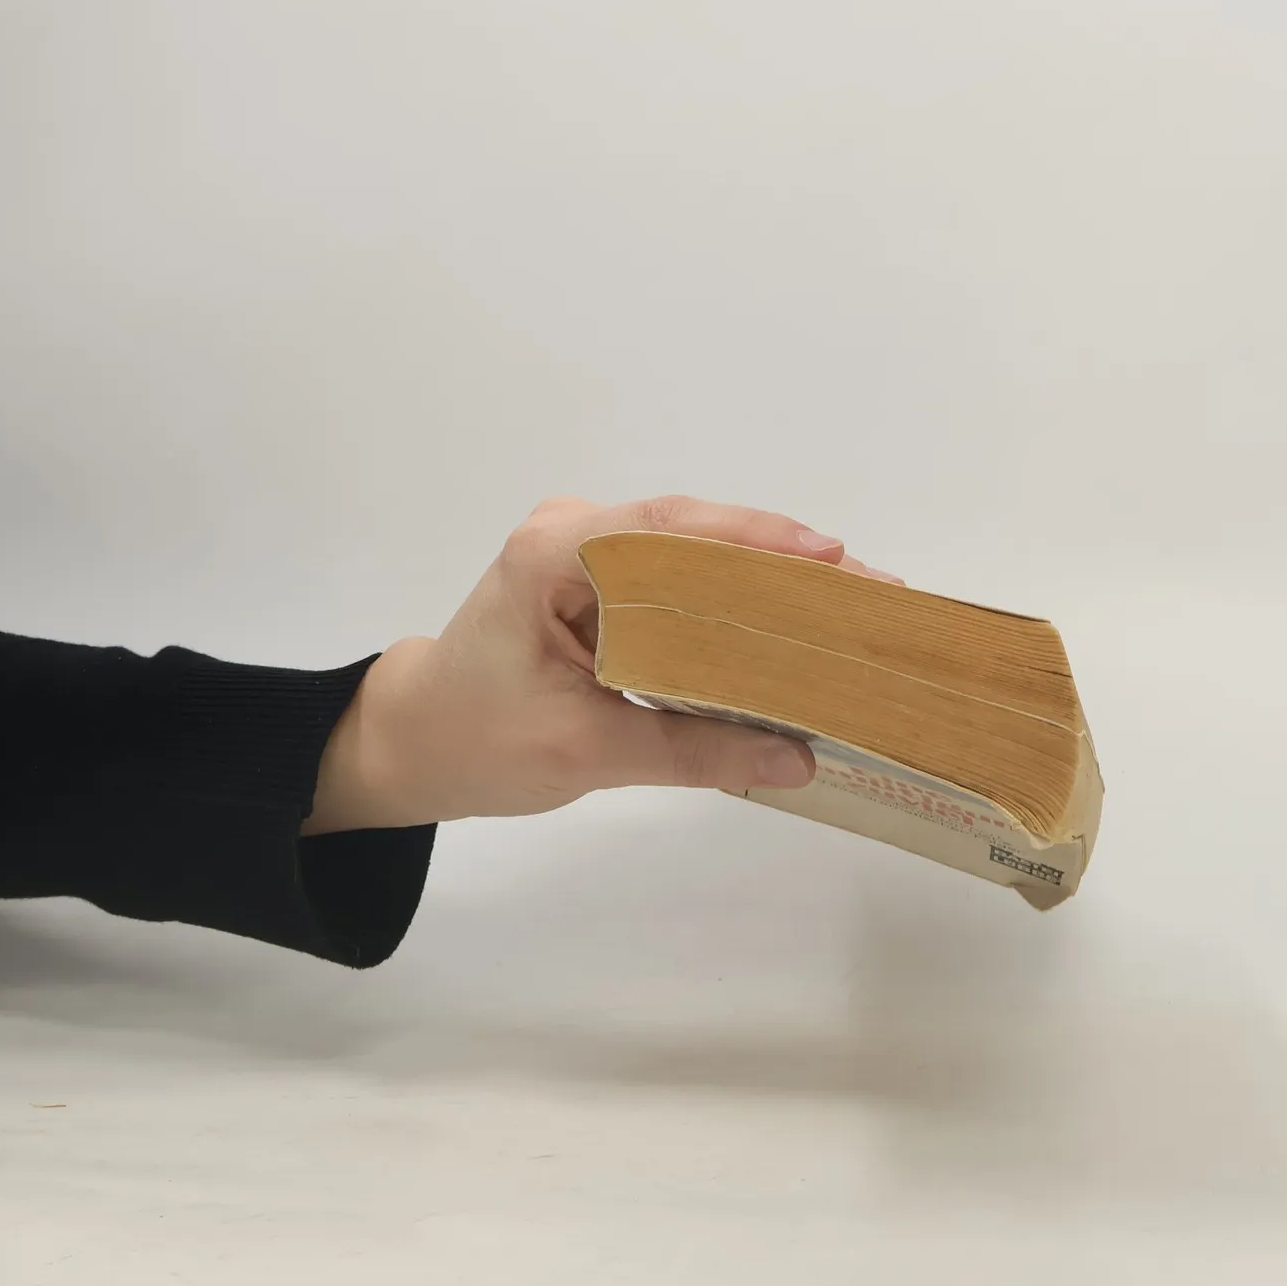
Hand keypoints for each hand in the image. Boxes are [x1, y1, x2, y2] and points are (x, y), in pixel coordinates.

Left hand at [305, 495, 895, 834]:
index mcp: (553, 553)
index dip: (756, 538)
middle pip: (698, 532)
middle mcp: (574, 531)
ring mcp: (588, 548)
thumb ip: (693, 751)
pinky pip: (682, 579)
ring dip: (768, 581)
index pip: (670, 527)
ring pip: (697, 553)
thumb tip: (799, 758)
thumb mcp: (586, 752)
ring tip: (849, 608)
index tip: (831, 556)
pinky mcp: (604, 579)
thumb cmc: (477, 741)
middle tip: (872, 592)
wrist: (414, 742)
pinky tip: (791, 626)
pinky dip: (736, 600)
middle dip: (786, 562)